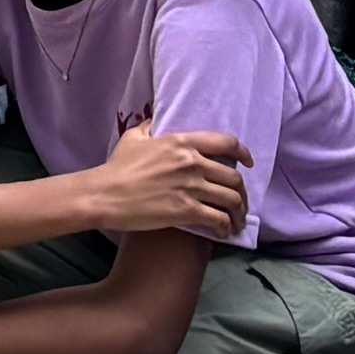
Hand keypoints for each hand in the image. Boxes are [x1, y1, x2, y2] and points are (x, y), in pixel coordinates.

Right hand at [80, 120, 249, 240]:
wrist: (106, 194)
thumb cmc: (118, 166)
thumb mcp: (134, 137)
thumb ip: (150, 126)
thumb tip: (156, 120)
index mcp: (183, 142)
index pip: (226, 143)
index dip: (244, 153)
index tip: (248, 163)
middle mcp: (193, 163)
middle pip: (233, 177)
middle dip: (242, 193)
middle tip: (240, 203)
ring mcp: (191, 187)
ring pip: (231, 200)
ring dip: (238, 213)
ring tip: (235, 222)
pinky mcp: (187, 210)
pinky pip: (218, 219)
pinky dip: (225, 227)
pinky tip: (224, 233)